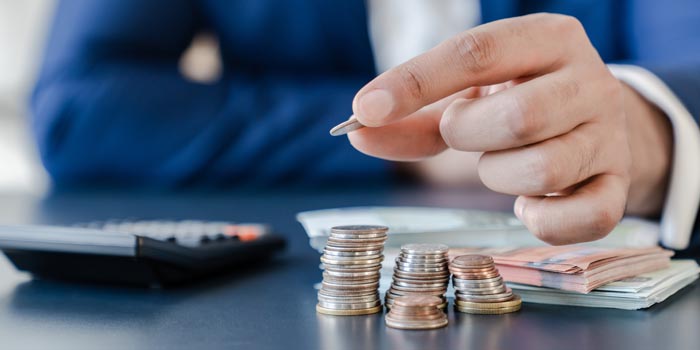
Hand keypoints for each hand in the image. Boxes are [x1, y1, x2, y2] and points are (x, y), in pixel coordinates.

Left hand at [347, 14, 672, 244]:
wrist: (595, 123)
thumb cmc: (517, 102)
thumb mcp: (468, 96)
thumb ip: (413, 114)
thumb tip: (358, 131)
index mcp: (547, 39)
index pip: (476, 53)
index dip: (415, 83)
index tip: (365, 109)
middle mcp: (589, 80)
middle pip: (519, 117)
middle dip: (469, 134)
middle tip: (463, 132)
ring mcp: (610, 135)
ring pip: (545, 170)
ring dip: (500, 176)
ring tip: (500, 164)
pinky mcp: (619, 184)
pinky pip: (586, 217)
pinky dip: (544, 220)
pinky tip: (529, 203)